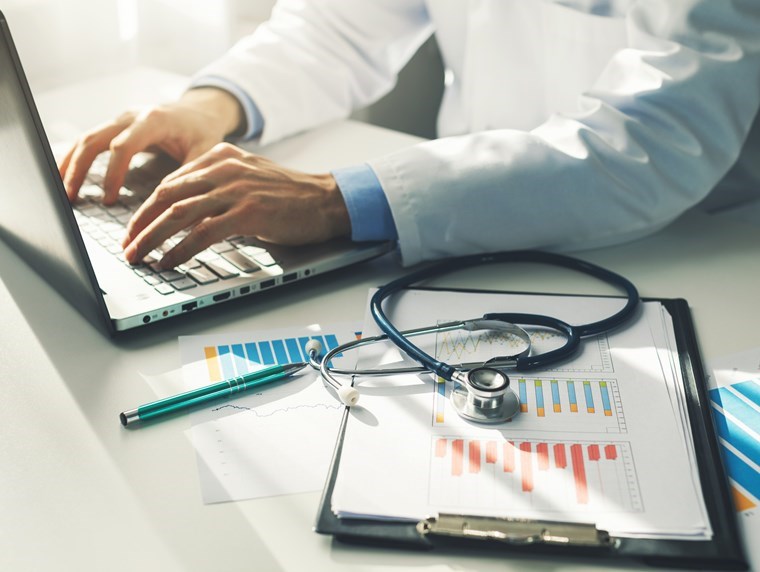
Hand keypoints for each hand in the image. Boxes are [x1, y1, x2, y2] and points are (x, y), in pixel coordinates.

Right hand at [59, 88, 243, 203]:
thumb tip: (173, 204)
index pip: (123, 146)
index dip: (113, 173)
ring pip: (86, 138)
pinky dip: (74, 157)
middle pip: (94, 139)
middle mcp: (131, 116)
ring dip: (70, 164)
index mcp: (154, 120)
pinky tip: (64, 176)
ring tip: (61, 191)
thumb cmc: (203, 132)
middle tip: (71, 198)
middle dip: (79, 169)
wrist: (199, 111)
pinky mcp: (115, 127)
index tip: (109, 199)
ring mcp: (120, 120)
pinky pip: (89, 140)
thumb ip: (190, 174)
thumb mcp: (205, 152)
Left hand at [121, 143, 350, 268]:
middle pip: (167, 195)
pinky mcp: (247, 212)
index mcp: (221, 156)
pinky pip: (203, 232)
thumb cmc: (291, 196)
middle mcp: (224, 169)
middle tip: (127, 245)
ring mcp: (235, 190)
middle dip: (141, 223)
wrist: (327, 201)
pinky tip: (169, 261)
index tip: (135, 228)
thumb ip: (219, 186)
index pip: (172, 181)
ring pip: (179, 213)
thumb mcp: (250, 179)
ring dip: (153, 238)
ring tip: (139, 256)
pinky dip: (180, 249)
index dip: (148, 207)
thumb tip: (188, 212)